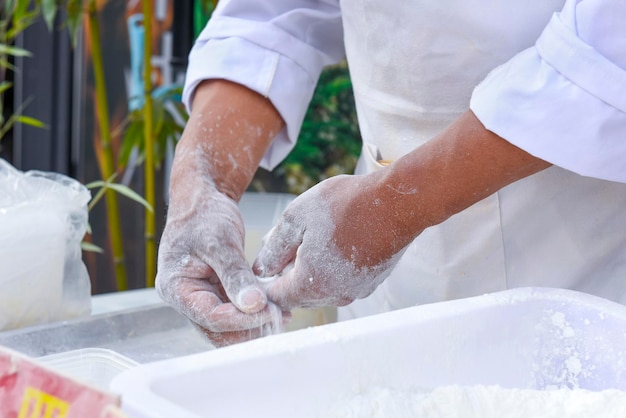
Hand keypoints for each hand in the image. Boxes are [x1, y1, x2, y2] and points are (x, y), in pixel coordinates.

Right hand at [156, 169, 287, 346]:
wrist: (201, 200)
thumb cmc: (204, 215)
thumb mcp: (220, 242)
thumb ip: (235, 275)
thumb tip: (253, 305)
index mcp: (176, 288)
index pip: (211, 317)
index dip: (242, 319)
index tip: (271, 311)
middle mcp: (185, 299)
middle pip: (217, 329)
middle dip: (249, 327)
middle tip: (280, 318)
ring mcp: (199, 297)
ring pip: (227, 325)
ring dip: (253, 323)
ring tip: (282, 313)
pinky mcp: (214, 293)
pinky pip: (233, 311)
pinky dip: (252, 311)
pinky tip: (274, 306)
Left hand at [253, 110, 549, 311]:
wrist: (397, 202)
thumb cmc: (345, 206)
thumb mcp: (297, 218)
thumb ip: (274, 248)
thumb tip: (261, 268)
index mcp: (310, 285)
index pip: (277, 298)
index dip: (266, 282)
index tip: (268, 261)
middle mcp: (334, 295)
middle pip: (299, 295)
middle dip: (290, 273)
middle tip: (292, 241)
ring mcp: (356, 291)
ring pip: (322, 288)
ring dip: (313, 269)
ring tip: (316, 236)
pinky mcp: (372, 282)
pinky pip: (343, 281)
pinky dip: (334, 267)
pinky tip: (338, 239)